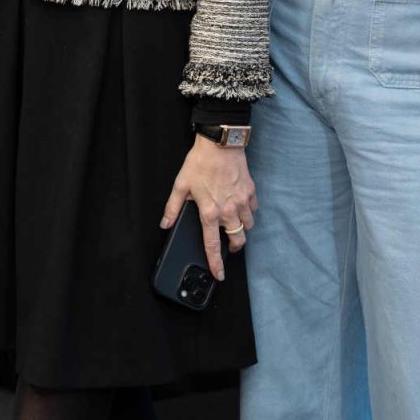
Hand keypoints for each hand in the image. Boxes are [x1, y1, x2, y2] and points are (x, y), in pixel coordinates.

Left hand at [160, 134, 257, 281]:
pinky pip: (253, 210)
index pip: (213, 245)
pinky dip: (248, 212)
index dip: (216, 263)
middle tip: (229, 246)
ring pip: (247, 226)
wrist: (221, 144)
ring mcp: (242, 202)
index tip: (219, 275)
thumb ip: (172, 207)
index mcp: (209, 212)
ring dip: (241, 229)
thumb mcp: (180, 185)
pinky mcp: (250, 192)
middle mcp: (228, 211)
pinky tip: (240, 206)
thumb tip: (165, 224)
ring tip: (233, 224)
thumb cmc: (200, 162)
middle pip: (237, 240)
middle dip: (234, 247)